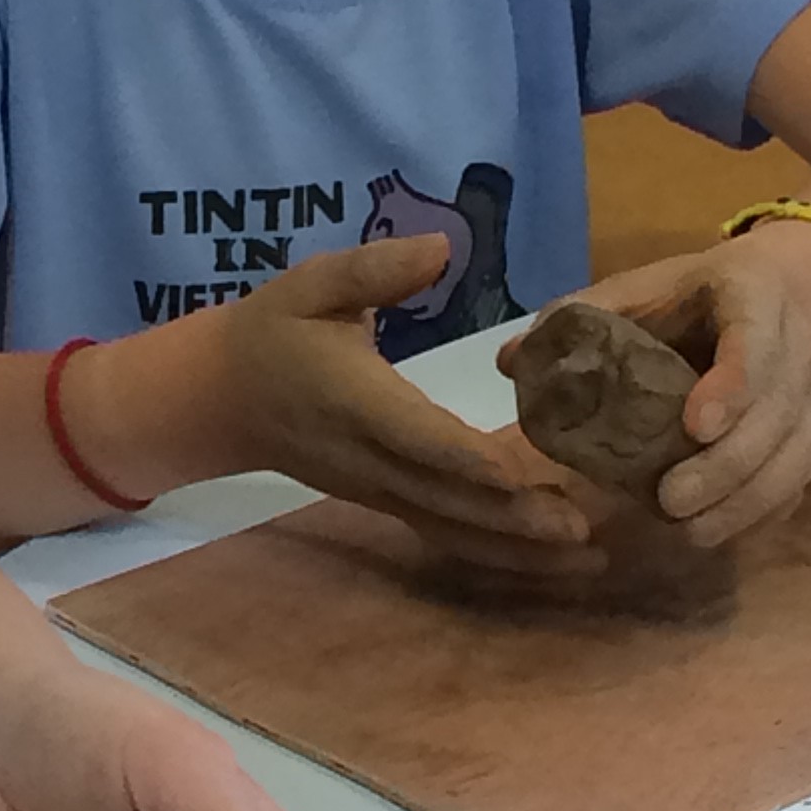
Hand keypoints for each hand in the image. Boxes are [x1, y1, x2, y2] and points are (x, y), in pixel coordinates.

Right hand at [176, 241, 597, 576]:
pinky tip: (550, 561)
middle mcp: (370, 459)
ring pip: (450, 529)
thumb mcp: (313, 283)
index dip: (465, 457)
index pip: (415, 436)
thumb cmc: (274, 330)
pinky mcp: (387, 503)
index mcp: (356, 402)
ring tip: (587, 559)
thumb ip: (375, 270)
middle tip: (582, 528)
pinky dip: (497, 554)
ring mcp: (378, 490)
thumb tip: (439, 248)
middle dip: (513, 517)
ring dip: (517, 550)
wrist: (222, 398)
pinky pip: (444, 535)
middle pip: (446, 498)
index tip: (518, 472)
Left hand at [548, 229, 810, 544]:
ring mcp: (809, 400)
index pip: (755, 341)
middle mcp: (794, 351)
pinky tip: (712, 531)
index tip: (695, 427)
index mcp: (752, 296)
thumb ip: (581, 317)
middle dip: (728, 466)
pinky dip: (758, 515)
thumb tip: (510, 362)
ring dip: (744, 503)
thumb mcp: (642, 288)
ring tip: (688, 531)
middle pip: (778, 415)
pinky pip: (795, 485)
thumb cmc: (692, 297)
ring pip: (796, 458)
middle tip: (671, 502)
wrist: (781, 298)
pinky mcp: (809, 440)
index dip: (732, 385)